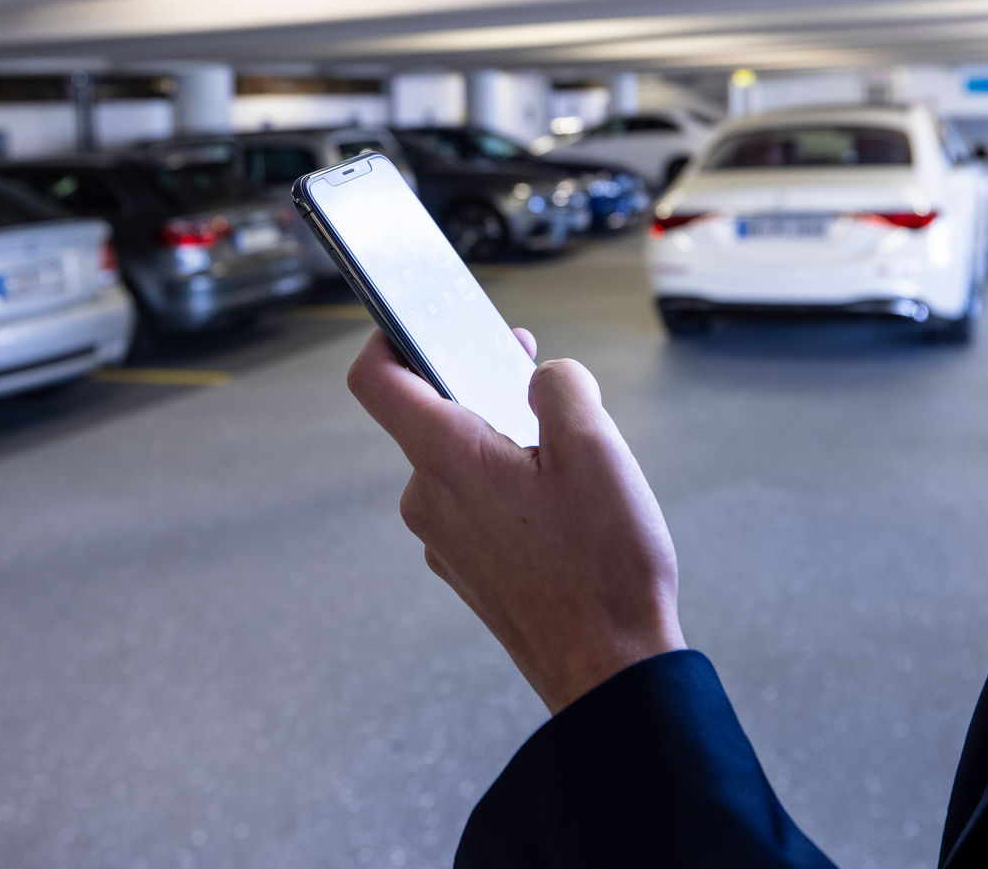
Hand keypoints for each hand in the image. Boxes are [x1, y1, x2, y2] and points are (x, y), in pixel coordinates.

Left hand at [347, 327, 685, 713]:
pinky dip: (507, 485)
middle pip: (432, 416)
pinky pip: (475, 504)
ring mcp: (444, 539)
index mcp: (447, 457)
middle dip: (480, 385)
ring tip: (568, 454)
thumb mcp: (597, 448)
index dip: (388, 335)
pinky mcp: (468, 569)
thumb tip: (541, 376)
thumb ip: (560, 386)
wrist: (610, 669)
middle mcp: (429, 498)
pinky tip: (563, 503)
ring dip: (503, 440)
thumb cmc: (601, 565)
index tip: (417, 317)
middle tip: (530, 370)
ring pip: (459, 462)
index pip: (377, 379)